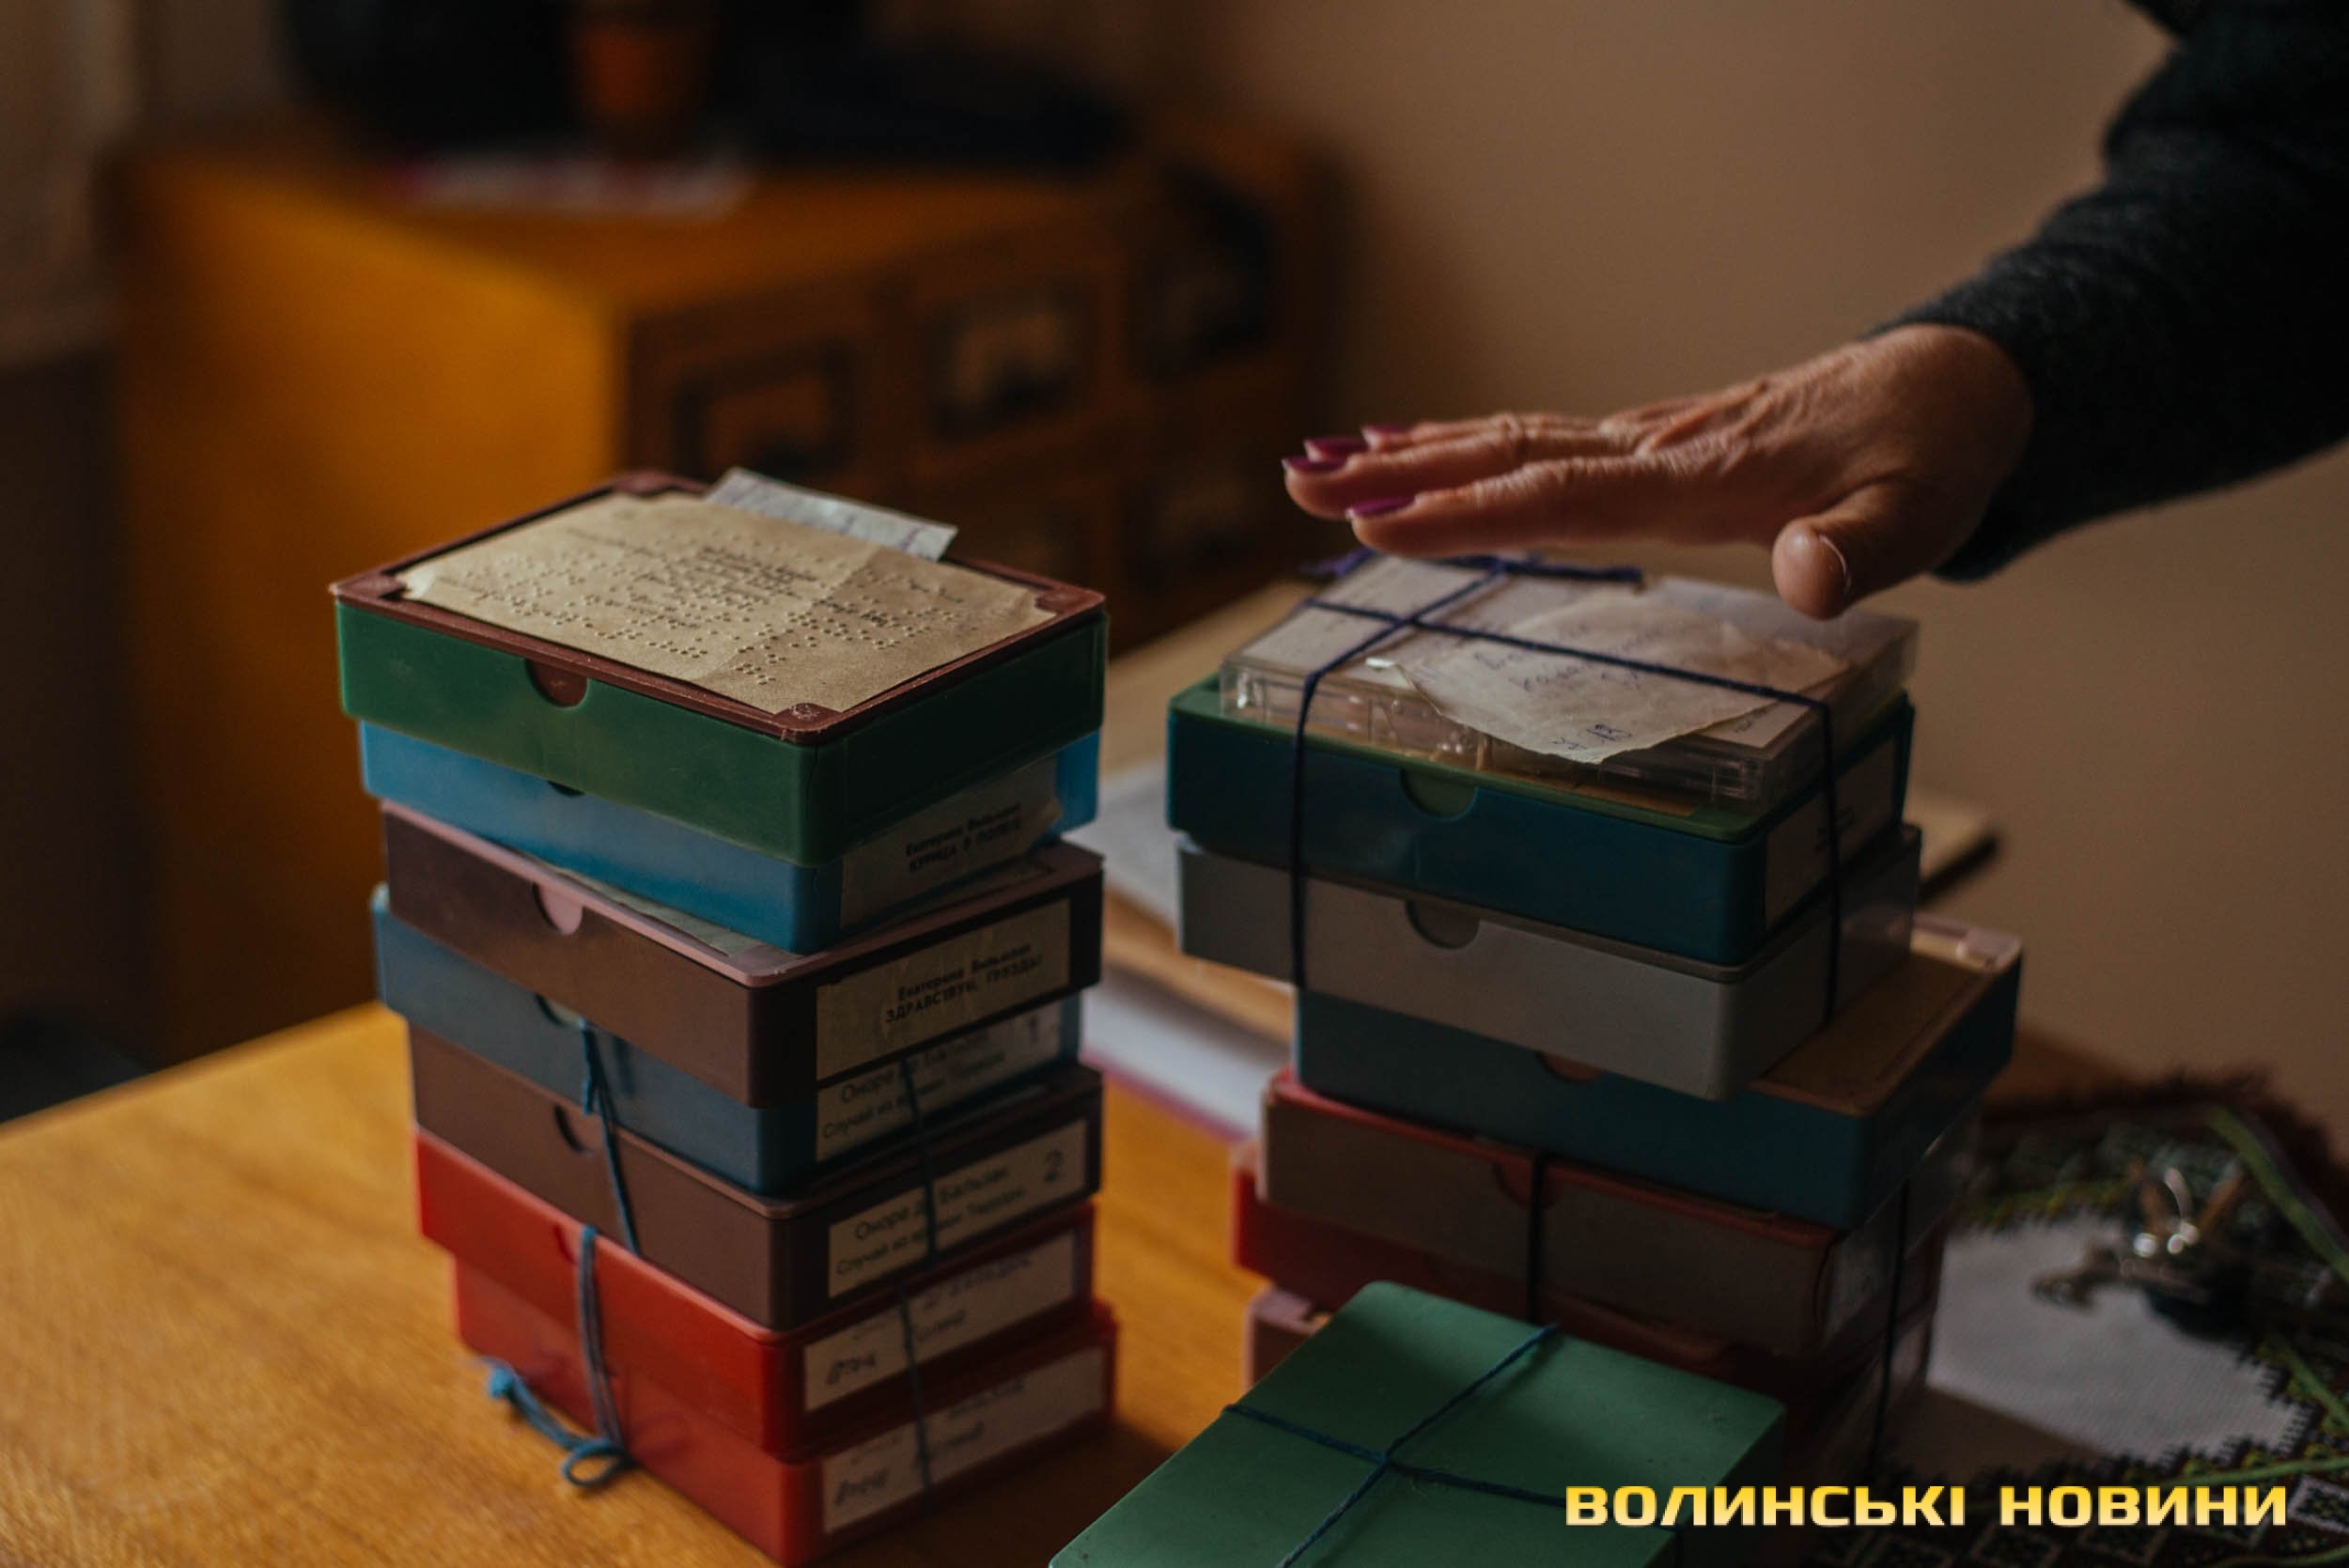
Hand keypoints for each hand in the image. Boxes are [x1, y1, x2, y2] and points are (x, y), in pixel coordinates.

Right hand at [1281, 325, 2032, 617]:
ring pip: (1507, 440)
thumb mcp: (1919, 513)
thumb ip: (1862, 547)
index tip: (1377, 523)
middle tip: (1299, 487)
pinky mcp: (1648, 444)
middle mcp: (1654, 449)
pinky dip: (1461, 445)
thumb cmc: (1929, 456)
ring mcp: (1646, 439)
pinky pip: (1532, 439)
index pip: (1559, 494)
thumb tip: (1807, 574)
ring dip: (1410, 456)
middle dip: (1400, 477)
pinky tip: (1413, 452)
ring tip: (1315, 470)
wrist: (1948, 385)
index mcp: (1698, 477)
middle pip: (1506, 457)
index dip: (1468, 513)